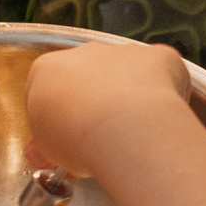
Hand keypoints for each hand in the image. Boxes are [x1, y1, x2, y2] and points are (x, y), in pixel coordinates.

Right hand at [23, 41, 194, 180]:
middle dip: (93, 104)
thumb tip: (41, 153)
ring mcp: (123, 52)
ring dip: (128, 97)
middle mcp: (84, 53)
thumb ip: (43, 145)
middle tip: (99, 140)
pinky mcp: (159, 56)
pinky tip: (159, 119)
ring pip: (126, 74)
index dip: (57, 119)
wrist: (123, 129)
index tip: (65, 140)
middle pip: (87, 78)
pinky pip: (162, 73)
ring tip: (132, 134)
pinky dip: (164, 92)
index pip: (47, 92)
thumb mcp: (46, 150)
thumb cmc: (78, 137)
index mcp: (47, 70)